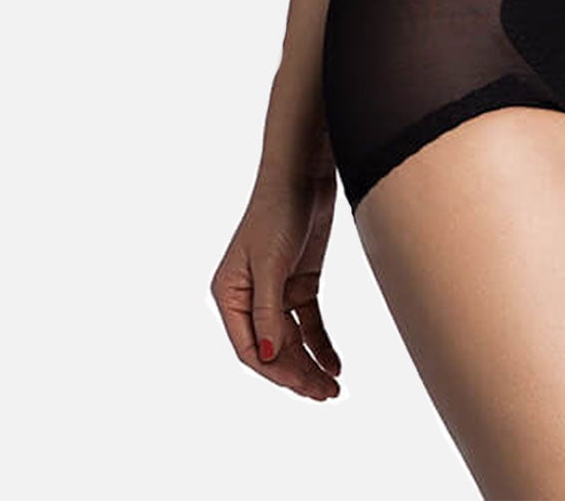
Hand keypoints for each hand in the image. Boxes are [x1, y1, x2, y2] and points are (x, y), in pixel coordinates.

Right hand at [210, 168, 342, 398]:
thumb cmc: (278, 210)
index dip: (276, 371)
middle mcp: (249, 295)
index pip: (250, 348)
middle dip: (297, 373)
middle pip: (273, 348)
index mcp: (229, 293)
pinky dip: (321, 343)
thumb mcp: (271, 263)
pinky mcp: (300, 280)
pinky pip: (309, 322)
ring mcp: (276, 289)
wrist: (304, 171)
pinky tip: (335, 363)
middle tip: (325, 394)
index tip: (303, 385)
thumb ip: (269, 312)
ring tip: (332, 388)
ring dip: (311, 363)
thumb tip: (270, 357)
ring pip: (292, 339)